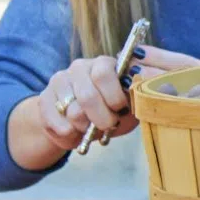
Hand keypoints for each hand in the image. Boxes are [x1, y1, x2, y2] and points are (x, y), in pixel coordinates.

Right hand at [38, 47, 199, 151]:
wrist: (78, 123)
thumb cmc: (112, 112)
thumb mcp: (129, 105)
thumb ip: (138, 97)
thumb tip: (156, 90)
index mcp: (103, 64)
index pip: (104, 73)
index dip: (113, 96)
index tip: (121, 109)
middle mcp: (79, 68)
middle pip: (87, 96)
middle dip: (102, 118)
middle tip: (108, 126)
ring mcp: (59, 81)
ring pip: (72, 112)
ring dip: (85, 128)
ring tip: (91, 130)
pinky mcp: (43, 99)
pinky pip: (54, 122)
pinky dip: (68, 135)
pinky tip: (75, 134)